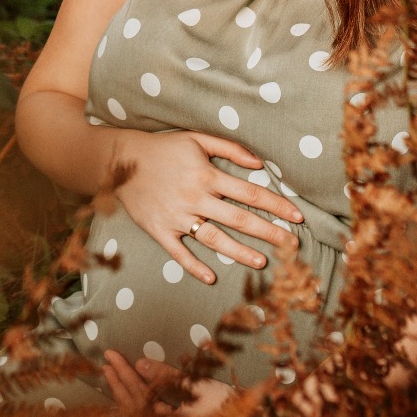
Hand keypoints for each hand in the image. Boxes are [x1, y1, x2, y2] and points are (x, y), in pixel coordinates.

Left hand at [103, 350, 231, 416]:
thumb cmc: (229, 408)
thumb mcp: (198, 386)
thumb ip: (167, 376)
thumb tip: (139, 363)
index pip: (138, 395)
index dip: (124, 373)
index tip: (112, 356)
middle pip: (133, 404)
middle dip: (119, 380)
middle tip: (106, 358)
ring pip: (137, 412)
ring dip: (124, 390)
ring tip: (110, 372)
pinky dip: (134, 402)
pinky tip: (127, 392)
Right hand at [110, 129, 303, 281]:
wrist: (119, 160)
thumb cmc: (162, 148)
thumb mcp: (195, 139)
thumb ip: (229, 148)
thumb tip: (259, 163)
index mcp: (207, 175)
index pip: (250, 193)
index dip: (276, 205)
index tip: (297, 217)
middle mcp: (195, 197)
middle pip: (239, 219)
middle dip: (268, 232)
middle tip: (291, 246)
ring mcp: (177, 216)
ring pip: (214, 238)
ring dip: (240, 252)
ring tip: (261, 262)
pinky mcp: (159, 230)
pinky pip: (179, 252)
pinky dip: (194, 266)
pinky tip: (211, 277)